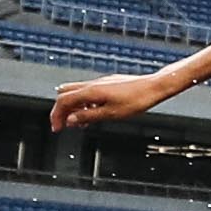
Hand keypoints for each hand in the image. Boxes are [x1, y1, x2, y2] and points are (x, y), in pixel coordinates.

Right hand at [50, 70, 176, 131]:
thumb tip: (70, 120)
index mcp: (91, 91)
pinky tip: (90, 113)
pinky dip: (83, 103)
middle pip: (65, 94)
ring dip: (72, 106)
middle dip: (60, 109)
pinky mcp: (107, 84)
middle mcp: (93, 84)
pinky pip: (88, 92)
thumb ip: (89, 116)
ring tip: (77, 123)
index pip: (63, 101)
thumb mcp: (111, 114)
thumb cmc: (136, 100)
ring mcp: (100, 82)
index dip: (56, 116)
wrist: (153, 87)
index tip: (56, 128)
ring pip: (76, 92)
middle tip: (62, 125)